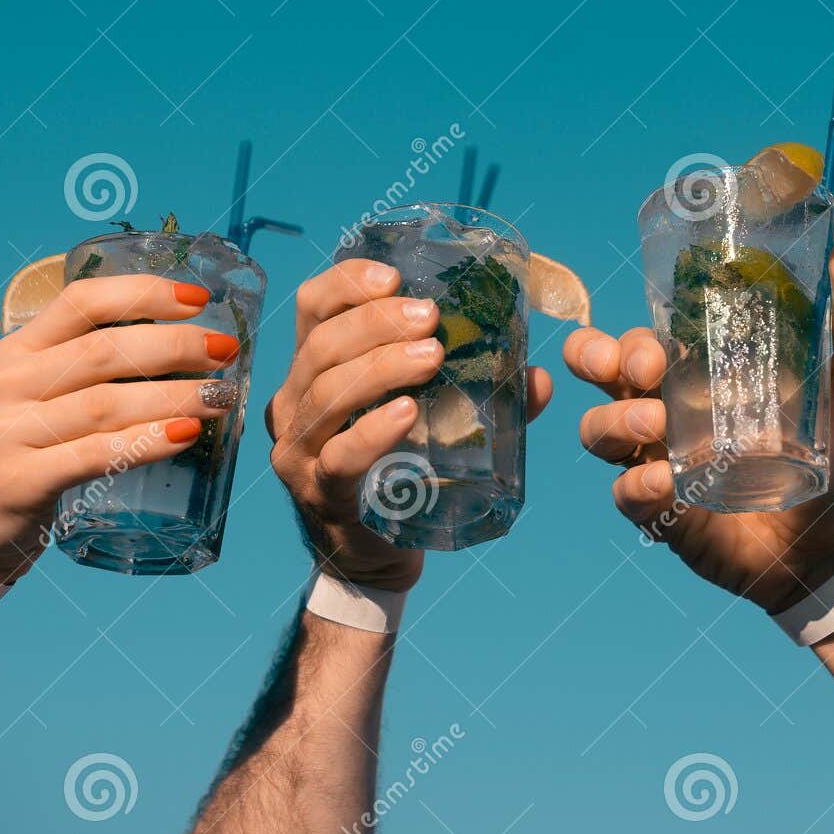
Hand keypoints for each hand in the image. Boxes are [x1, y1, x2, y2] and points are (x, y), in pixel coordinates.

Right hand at [0, 276, 241, 580]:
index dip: (143, 293)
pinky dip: (147, 442)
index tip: (198, 299)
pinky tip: (186, 435)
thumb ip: (85, 371)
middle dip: (174, 346)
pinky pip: (96, 454)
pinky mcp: (18, 481)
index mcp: (14, 352)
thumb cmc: (20, 455)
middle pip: (103, 351)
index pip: (80, 302)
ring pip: (106, 403)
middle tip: (225, 351)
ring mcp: (6, 432)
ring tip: (221, 397)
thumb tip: (184, 349)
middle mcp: (4, 384)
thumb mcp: (34, 397)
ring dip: (174, 396)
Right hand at [268, 259, 553, 590]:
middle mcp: (294, 402)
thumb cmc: (398, 473)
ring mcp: (300, 449)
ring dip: (380, 368)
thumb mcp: (430, 421)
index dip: (347, 283)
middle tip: (431, 320)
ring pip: (327, 394)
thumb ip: (479, 396)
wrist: (373, 557)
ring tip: (431, 357)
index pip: (314, 306)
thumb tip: (538, 377)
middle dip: (376, 322)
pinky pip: (340, 456)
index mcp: (314, 369)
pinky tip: (407, 414)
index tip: (394, 277)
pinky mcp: (320, 491)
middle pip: (322, 344)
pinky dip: (373, 432)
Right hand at [565, 230, 833, 613]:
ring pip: (597, 430)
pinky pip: (624, 494)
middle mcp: (665, 411)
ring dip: (615, 420)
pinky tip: (666, 482)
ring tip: (655, 424)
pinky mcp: (660, 512)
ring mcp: (657, 461)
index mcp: (698, 373)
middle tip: (642, 369)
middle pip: (598, 373)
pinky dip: (638, 484)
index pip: (637, 340)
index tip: (653, 346)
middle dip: (598, 361)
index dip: (623, 335)